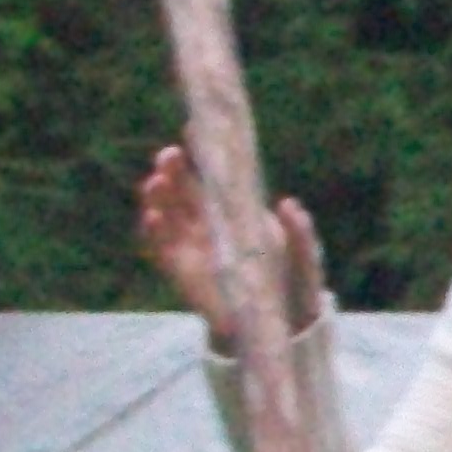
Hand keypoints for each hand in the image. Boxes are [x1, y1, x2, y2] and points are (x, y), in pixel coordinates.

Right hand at [135, 146, 323, 348]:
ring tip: (156, 182)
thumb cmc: (288, 278)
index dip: (201, 153)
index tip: (195, 129)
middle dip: (172, 169)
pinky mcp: (181, 270)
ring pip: (166, 213)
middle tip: (170, 156)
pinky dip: (153, 232)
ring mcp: (192, 244)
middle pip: (181, 188)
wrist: (276, 322)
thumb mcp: (299, 253)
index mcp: (232, 208)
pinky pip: (161, 249)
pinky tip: (151, 217)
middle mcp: (207, 222)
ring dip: (157, 196)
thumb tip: (289, 205)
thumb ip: (299, 233)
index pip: (211, 174)